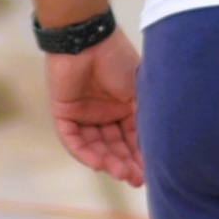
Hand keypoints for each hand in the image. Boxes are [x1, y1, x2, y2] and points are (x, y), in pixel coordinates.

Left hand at [47, 34, 143, 187]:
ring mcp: (82, 114)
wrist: (88, 38)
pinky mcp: (63, 112)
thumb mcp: (138, 92)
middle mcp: (103, 113)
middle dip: (124, 163)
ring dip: (107, 161)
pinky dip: (84, 152)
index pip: (131, 138)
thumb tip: (155, 148)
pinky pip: (72, 139)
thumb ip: (142, 119)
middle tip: (135, 179)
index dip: (139, 156)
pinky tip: (99, 163)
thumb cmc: (117, 60)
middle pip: (113, 146)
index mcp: (122, 106)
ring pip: (94, 146)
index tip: (149, 173)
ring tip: (120, 173)